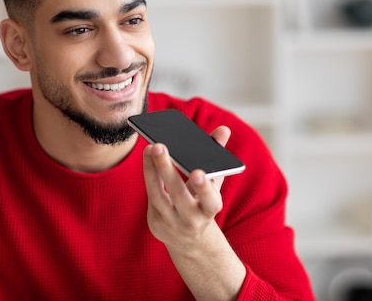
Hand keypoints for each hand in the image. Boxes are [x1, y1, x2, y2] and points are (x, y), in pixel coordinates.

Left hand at [142, 125, 230, 250]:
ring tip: (150, 148)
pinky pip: (150, 196)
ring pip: (159, 195)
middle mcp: (192, 220)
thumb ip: (217, 157)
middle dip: (168, 170)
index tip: (198, 172)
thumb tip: (223, 129)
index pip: (210, 201)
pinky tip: (147, 158)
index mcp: (211, 210)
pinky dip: (149, 176)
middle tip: (159, 146)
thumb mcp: (213, 184)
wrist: (190, 240)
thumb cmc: (203, 203)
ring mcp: (172, 223)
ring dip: (152, 170)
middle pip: (179, 195)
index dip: (204, 188)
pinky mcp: (156, 223)